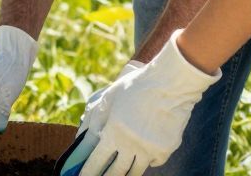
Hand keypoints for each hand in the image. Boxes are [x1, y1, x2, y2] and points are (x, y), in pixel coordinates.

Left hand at [67, 32, 217, 175]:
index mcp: (114, 131)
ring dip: (125, 175)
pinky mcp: (166, 150)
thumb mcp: (109, 98)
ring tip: (119, 175)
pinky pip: (153, 162)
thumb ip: (94, 119)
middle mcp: (131, 144)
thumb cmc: (136, 87)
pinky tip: (142, 157)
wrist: (170, 83)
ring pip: (135, 172)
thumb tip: (80, 138)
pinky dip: (146, 161)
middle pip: (115, 172)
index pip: (97, 161)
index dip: (88, 172)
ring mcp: (150, 149)